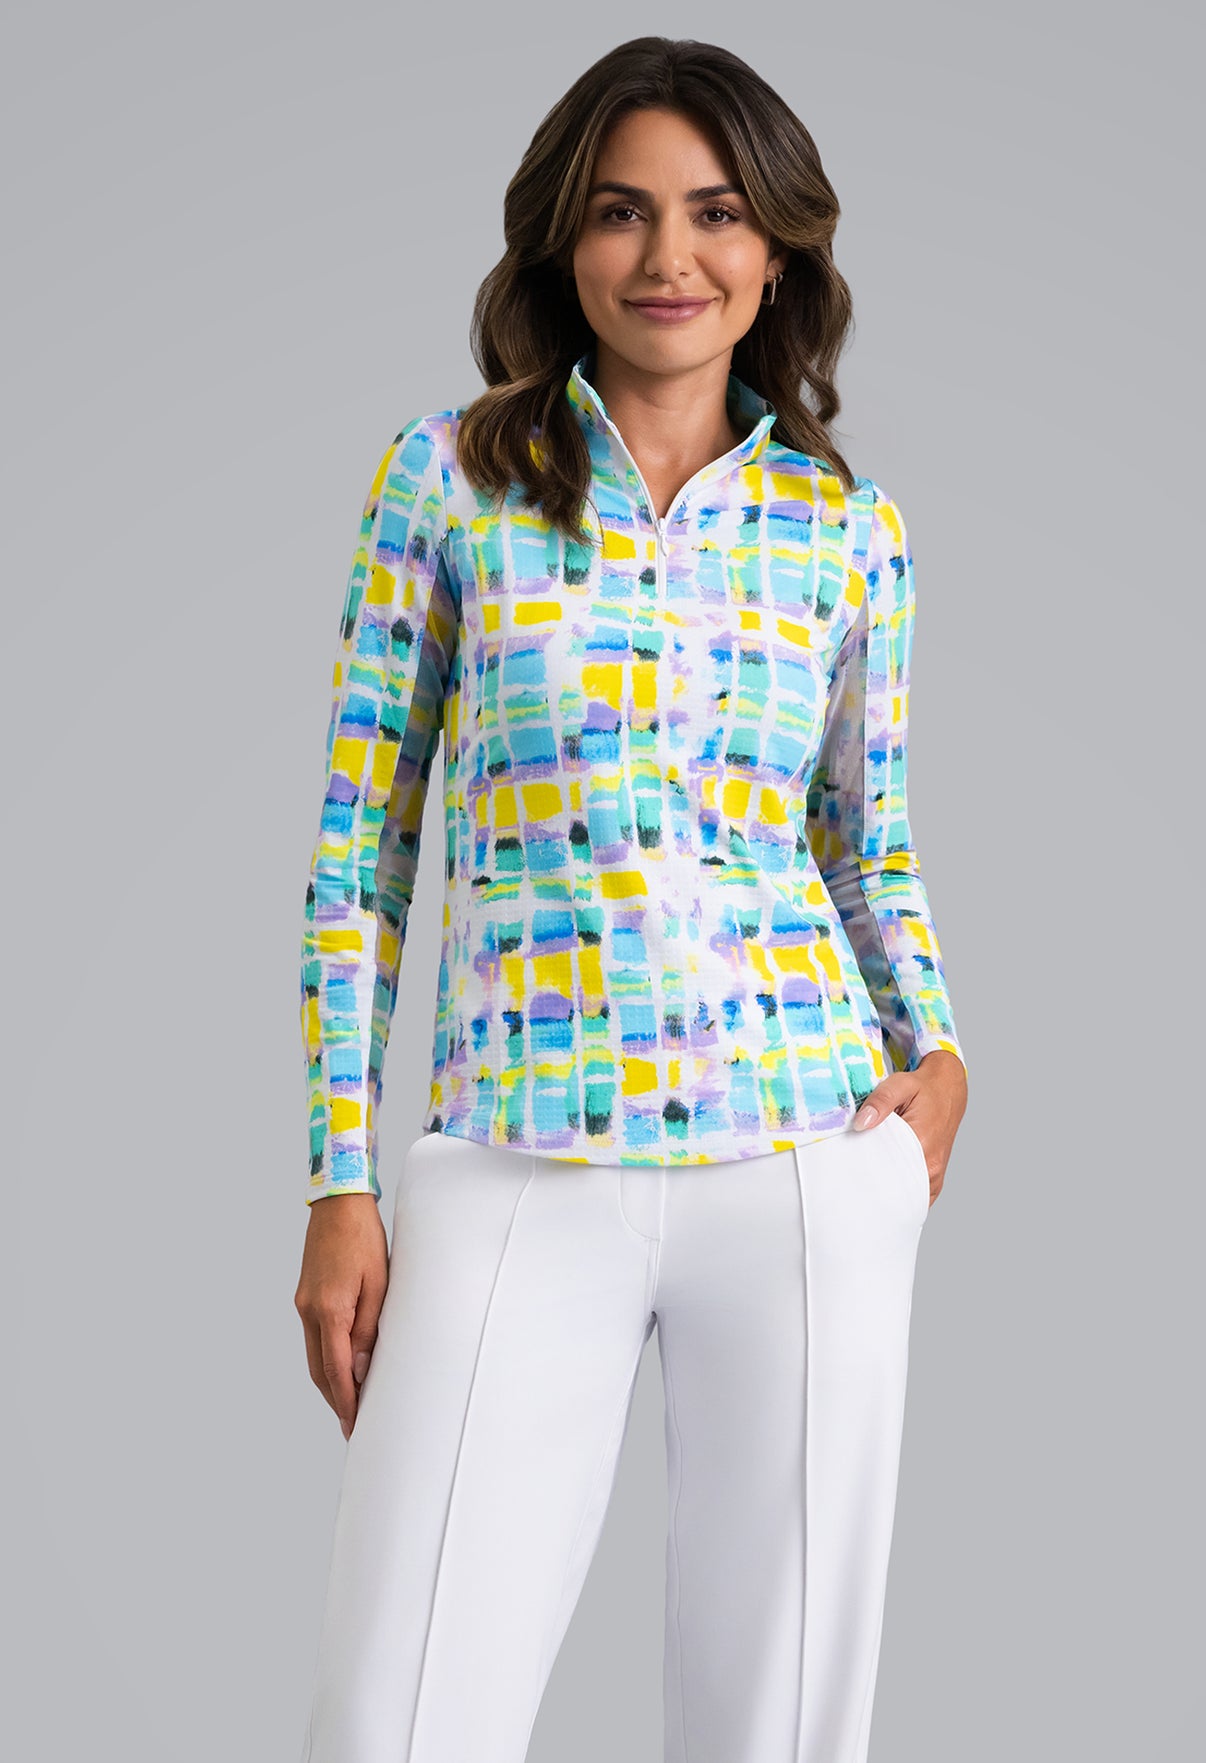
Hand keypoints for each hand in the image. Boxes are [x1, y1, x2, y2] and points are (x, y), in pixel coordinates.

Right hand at [295, 1194, 388, 1438]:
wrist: (338, 1204)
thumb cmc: (364, 1239)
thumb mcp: (378, 1284)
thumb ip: (369, 1330)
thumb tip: (359, 1371)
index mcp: (329, 1309)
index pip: (335, 1371)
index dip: (346, 1402)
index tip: (355, 1426)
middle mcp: (309, 1311)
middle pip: (319, 1371)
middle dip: (336, 1401)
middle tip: (353, 1425)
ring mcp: (303, 1304)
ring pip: (313, 1357)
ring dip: (329, 1384)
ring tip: (349, 1404)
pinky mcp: (304, 1297)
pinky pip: (313, 1339)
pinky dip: (325, 1360)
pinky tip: (340, 1368)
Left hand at [851, 1049, 967, 1208]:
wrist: (949, 1090)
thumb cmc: (924, 1088)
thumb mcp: (900, 1084)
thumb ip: (879, 1101)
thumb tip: (860, 1123)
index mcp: (923, 1145)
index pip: (887, 1171)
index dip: (866, 1172)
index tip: (847, 1169)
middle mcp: (931, 1166)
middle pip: (895, 1187)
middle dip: (873, 1185)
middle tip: (850, 1177)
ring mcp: (935, 1176)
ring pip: (904, 1193)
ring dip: (886, 1189)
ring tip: (865, 1178)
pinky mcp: (934, 1179)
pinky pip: (914, 1194)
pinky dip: (898, 1190)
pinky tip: (883, 1180)